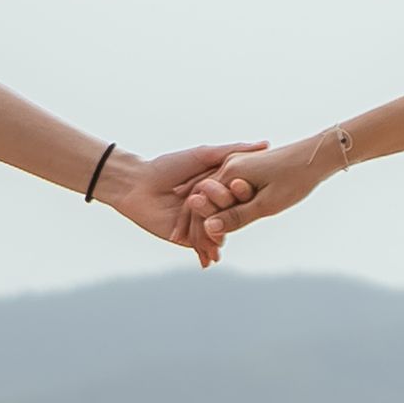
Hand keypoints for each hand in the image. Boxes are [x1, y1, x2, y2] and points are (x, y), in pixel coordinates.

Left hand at [100, 143, 254, 261]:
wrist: (137, 185)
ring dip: (217, 237)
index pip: (239, 195)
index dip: (243, 194)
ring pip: (217, 232)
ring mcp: (201, 223)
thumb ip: (233, 151)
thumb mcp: (204, 155)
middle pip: (229, 216)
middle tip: (225, 212)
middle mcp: (212, 206)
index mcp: (219, 187)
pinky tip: (211, 258)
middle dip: (228, 215)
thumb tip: (266, 144)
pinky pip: (201, 246)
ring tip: (218, 240)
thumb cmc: (169, 166)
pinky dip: (207, 252)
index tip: (247, 190)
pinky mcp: (187, 238)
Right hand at [189, 131, 340, 243]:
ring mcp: (237, 164)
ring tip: (214, 250)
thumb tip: (209, 227)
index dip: (201, 230)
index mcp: (230, 171)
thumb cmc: (296, 179)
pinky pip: (226, 191)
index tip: (208, 254)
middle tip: (207, 259)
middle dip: (202, 228)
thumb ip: (237, 216)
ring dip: (213, 220)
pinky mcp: (246, 168)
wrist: (317, 157)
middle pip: (205, 199)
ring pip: (214, 196)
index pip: (201, 202)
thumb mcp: (267, 204)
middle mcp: (229, 164)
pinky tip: (227, 227)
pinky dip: (224, 209)